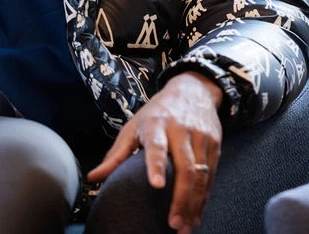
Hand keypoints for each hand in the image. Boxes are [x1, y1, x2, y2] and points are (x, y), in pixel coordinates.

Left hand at [87, 71, 223, 232]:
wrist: (194, 89)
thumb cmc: (158, 112)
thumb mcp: (134, 127)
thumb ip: (116, 154)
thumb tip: (92, 177)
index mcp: (157, 124)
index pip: (157, 146)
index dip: (156, 165)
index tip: (156, 185)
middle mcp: (182, 130)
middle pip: (185, 167)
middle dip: (180, 198)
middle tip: (172, 224)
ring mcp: (201, 137)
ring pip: (201, 174)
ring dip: (194, 204)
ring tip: (184, 227)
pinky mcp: (215, 144)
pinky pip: (211, 176)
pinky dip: (204, 198)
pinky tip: (195, 215)